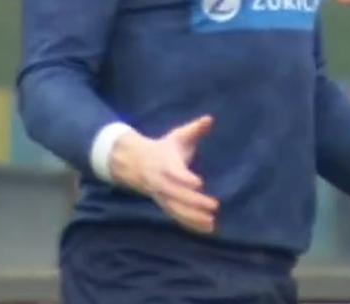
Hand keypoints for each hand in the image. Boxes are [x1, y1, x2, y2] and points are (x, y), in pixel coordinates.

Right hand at [110, 115, 218, 234]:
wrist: (135, 164)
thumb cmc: (163, 149)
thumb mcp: (177, 136)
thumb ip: (195, 129)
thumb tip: (209, 119)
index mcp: (165, 164)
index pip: (174, 173)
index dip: (185, 178)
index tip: (200, 183)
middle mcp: (162, 183)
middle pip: (177, 195)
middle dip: (194, 202)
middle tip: (214, 206)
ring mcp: (162, 196)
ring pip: (176, 210)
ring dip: (193, 218)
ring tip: (212, 223)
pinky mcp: (166, 205)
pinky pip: (177, 217)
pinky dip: (191, 224)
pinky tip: (207, 230)